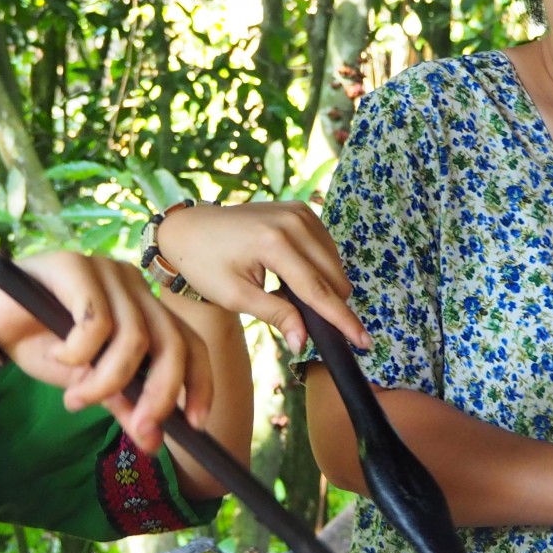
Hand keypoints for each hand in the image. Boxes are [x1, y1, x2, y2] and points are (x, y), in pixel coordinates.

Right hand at [0, 251, 211, 452]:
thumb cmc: (41, 345)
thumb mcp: (88, 384)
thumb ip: (123, 404)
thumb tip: (152, 441)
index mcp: (144, 308)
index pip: (190, 343)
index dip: (199, 383)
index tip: (195, 424)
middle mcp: (133, 286)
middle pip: (171, 342)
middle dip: (160, 393)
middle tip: (140, 427)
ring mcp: (106, 272)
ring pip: (133, 338)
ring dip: (107, 381)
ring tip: (76, 397)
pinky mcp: (76, 266)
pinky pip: (96, 322)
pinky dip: (79, 353)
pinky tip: (58, 355)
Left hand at [153, 201, 370, 354]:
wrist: (189, 229)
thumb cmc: (205, 264)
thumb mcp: (236, 296)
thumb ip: (276, 315)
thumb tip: (303, 342)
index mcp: (274, 243)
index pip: (318, 290)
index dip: (342, 319)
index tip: (364, 341)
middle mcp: (293, 221)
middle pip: (333, 276)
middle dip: (331, 305)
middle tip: (306, 324)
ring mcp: (299, 212)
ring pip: (334, 263)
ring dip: (324, 286)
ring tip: (290, 297)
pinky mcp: (301, 210)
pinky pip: (325, 248)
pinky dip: (319, 268)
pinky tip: (295, 278)